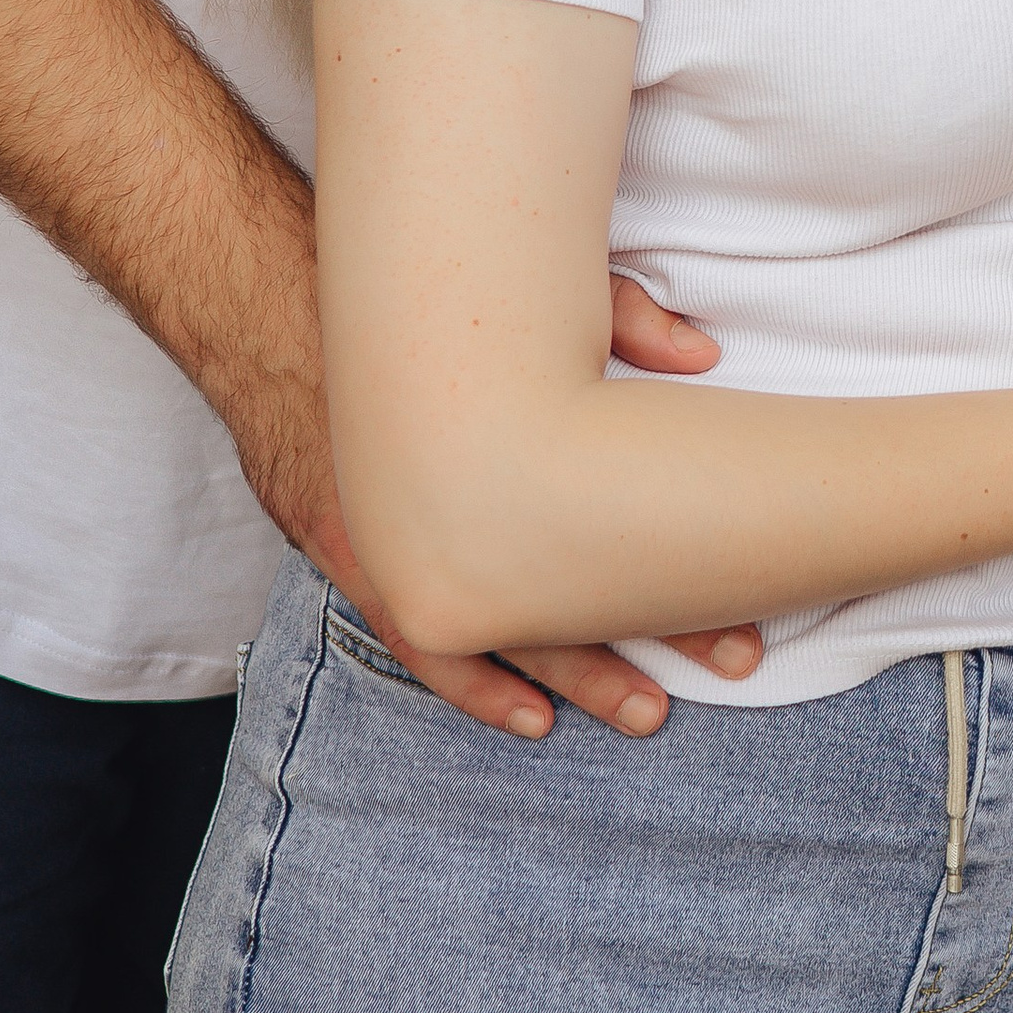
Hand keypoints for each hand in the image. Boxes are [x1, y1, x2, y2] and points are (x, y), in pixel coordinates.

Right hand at [224, 273, 759, 738]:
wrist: (269, 313)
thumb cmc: (409, 306)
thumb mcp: (524, 296)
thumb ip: (617, 316)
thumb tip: (703, 351)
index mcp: (499, 453)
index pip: (610, 533)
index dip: (682, 580)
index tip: (744, 612)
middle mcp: (446, 519)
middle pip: (569, 594)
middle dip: (656, 632)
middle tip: (734, 660)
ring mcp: (400, 550)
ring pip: (503, 636)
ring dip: (577, 675)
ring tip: (646, 712)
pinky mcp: (361, 562)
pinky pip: (426, 640)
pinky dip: (477, 681)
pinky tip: (527, 715)